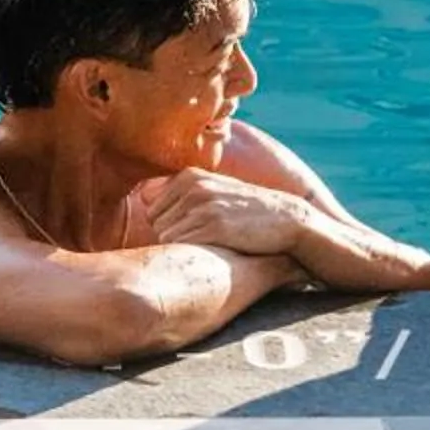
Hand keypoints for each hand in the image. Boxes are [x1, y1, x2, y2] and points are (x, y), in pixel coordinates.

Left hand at [135, 169, 314, 257]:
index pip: (151, 208)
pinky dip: (191, 254)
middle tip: (201, 240)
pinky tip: (212, 250)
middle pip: (156, 224)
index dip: (169, 225)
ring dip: (182, 247)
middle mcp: (192, 187)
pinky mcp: (213, 226)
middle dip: (173, 237)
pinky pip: (180, 246)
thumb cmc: (246, 210)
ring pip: (165, 237)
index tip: (192, 231)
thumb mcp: (213, 190)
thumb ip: (181, 193)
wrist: (286, 219)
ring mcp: (202, 205)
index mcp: (189, 176)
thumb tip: (142, 196)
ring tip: (209, 244)